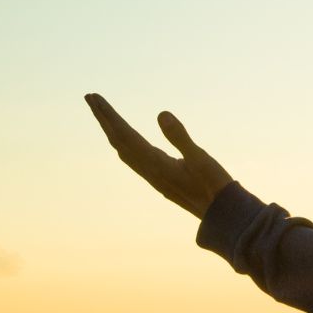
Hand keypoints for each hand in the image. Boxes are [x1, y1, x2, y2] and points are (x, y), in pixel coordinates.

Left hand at [85, 94, 234, 218]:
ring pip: (123, 151)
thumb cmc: (215, 186)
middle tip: (90, 97)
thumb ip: (180, 136)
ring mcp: (154, 178)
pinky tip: (126, 143)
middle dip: (103, 119)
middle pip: (118, 141)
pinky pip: (133, 159)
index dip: (108, 115)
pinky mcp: (160, 180)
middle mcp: (149, 171)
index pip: (124, 134)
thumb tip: (161, 113)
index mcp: (155, 164)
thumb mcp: (200, 158)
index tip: (94, 97)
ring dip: (111, 131)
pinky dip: (123, 144)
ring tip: (103, 116)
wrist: (222, 216)